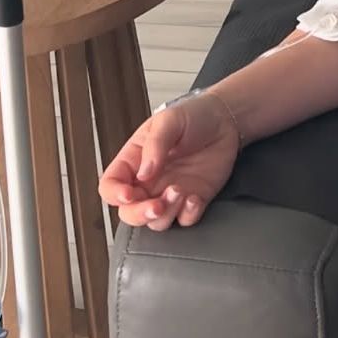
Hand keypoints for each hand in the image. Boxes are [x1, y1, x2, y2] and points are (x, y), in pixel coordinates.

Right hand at [98, 92, 240, 230]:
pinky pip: (184, 220)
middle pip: (129, 212)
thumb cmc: (193, 115)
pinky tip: (195, 198)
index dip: (114, 194)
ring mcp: (169, 194)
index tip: (128, 194)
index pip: (111, 185)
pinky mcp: (192, 200)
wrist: (226, 120)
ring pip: (156, 222)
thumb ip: (154, 146)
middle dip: (140, 214)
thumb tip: (143, 174)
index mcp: (134, 161)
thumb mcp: (169, 121)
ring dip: (166, 214)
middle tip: (157, 205)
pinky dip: (188, 215)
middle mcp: (148, 182)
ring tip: (180, 191)